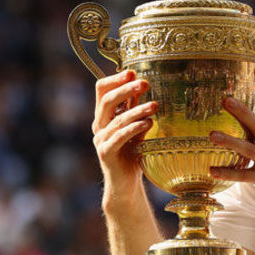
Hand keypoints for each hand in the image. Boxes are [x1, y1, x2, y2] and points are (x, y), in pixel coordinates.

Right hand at [92, 70, 156, 199]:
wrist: (126, 182)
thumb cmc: (132, 151)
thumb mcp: (136, 125)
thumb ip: (136, 108)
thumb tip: (144, 84)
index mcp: (104, 115)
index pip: (102, 90)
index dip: (115, 79)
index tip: (133, 72)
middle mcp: (99, 125)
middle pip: (107, 101)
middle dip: (126, 89)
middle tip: (145, 83)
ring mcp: (100, 140)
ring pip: (117, 119)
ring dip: (137, 110)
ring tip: (155, 105)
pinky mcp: (106, 153)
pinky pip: (119, 137)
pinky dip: (134, 128)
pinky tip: (148, 123)